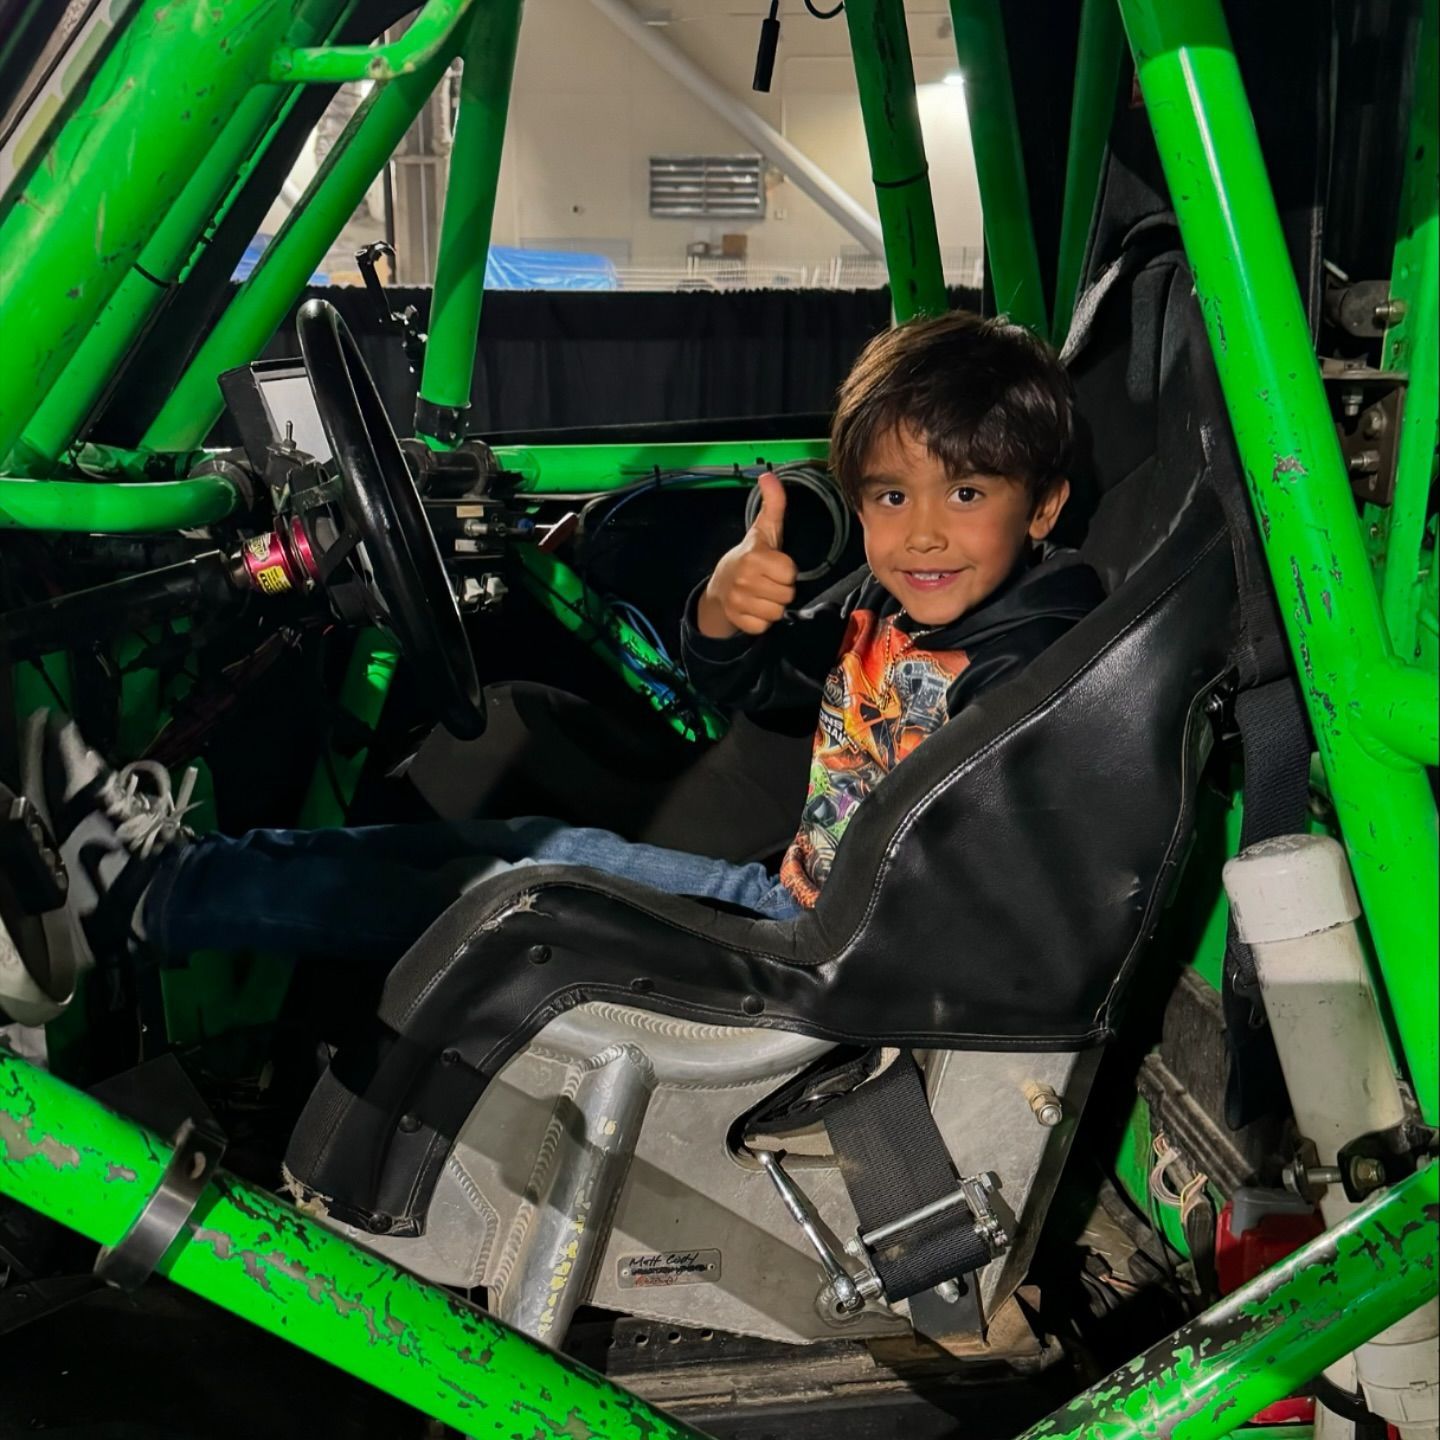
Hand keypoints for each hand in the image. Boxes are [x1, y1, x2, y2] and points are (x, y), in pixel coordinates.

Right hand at [696, 472, 797, 638]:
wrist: (720, 586)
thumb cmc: (751, 556)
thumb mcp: (764, 529)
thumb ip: (773, 504)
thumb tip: (769, 475)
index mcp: (754, 557)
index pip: (790, 573)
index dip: (787, 571)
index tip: (775, 566)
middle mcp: (744, 580)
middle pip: (786, 595)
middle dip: (781, 590)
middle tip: (769, 581)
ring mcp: (738, 602)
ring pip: (777, 612)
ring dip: (773, 606)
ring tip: (763, 594)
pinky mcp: (738, 620)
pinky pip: (764, 626)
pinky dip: (762, 620)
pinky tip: (755, 607)